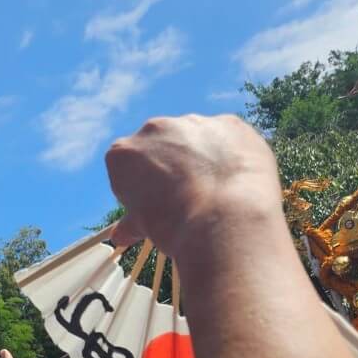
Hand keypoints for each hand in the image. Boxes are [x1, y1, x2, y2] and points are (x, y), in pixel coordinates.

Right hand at [105, 113, 281, 257]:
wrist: (224, 219)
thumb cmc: (174, 225)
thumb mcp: (144, 226)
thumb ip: (131, 223)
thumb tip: (122, 235)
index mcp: (123, 153)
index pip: (126, 166)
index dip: (139, 186)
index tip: (152, 204)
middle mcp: (154, 129)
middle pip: (160, 146)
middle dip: (169, 166)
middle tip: (184, 197)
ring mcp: (193, 122)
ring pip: (195, 138)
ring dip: (201, 157)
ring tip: (215, 191)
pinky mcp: (229, 124)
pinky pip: (227, 138)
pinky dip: (230, 155)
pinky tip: (236, 180)